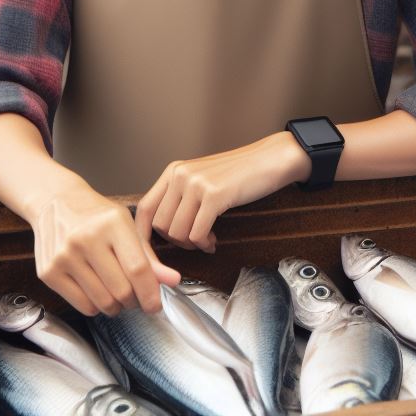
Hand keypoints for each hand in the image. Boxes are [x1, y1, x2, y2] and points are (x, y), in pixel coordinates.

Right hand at [27, 177, 181, 317]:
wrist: (55, 202)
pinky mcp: (49, 272)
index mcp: (112, 223)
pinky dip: (96, 306)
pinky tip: (97, 291)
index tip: (156, 305)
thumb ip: (149, 256)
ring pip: (102, 303)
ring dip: (115, 306)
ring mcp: (65, 256)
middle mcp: (86, 239)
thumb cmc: (96, 216)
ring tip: (116, 292)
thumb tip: (173, 281)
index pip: (137, 268)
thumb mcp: (126, 226)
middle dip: (133, 300)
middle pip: (121, 290)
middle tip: (135, 296)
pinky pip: (82, 306)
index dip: (151, 292)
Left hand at [135, 133, 310, 252]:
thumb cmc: (239, 173)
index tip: (152, 256)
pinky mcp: (213, 195)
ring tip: (206, 239)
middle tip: (194, 242)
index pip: (144, 210)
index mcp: (173, 171)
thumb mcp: (201, 179)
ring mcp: (196, 184)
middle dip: (175, 243)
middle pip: (159, 226)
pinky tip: (214, 240)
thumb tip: (161, 230)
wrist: (271, 158)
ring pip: (176, 233)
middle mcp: (180, 175)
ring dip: (192, 244)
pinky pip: (196, 234)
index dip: (144, 238)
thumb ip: (180, 198)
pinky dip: (204, 244)